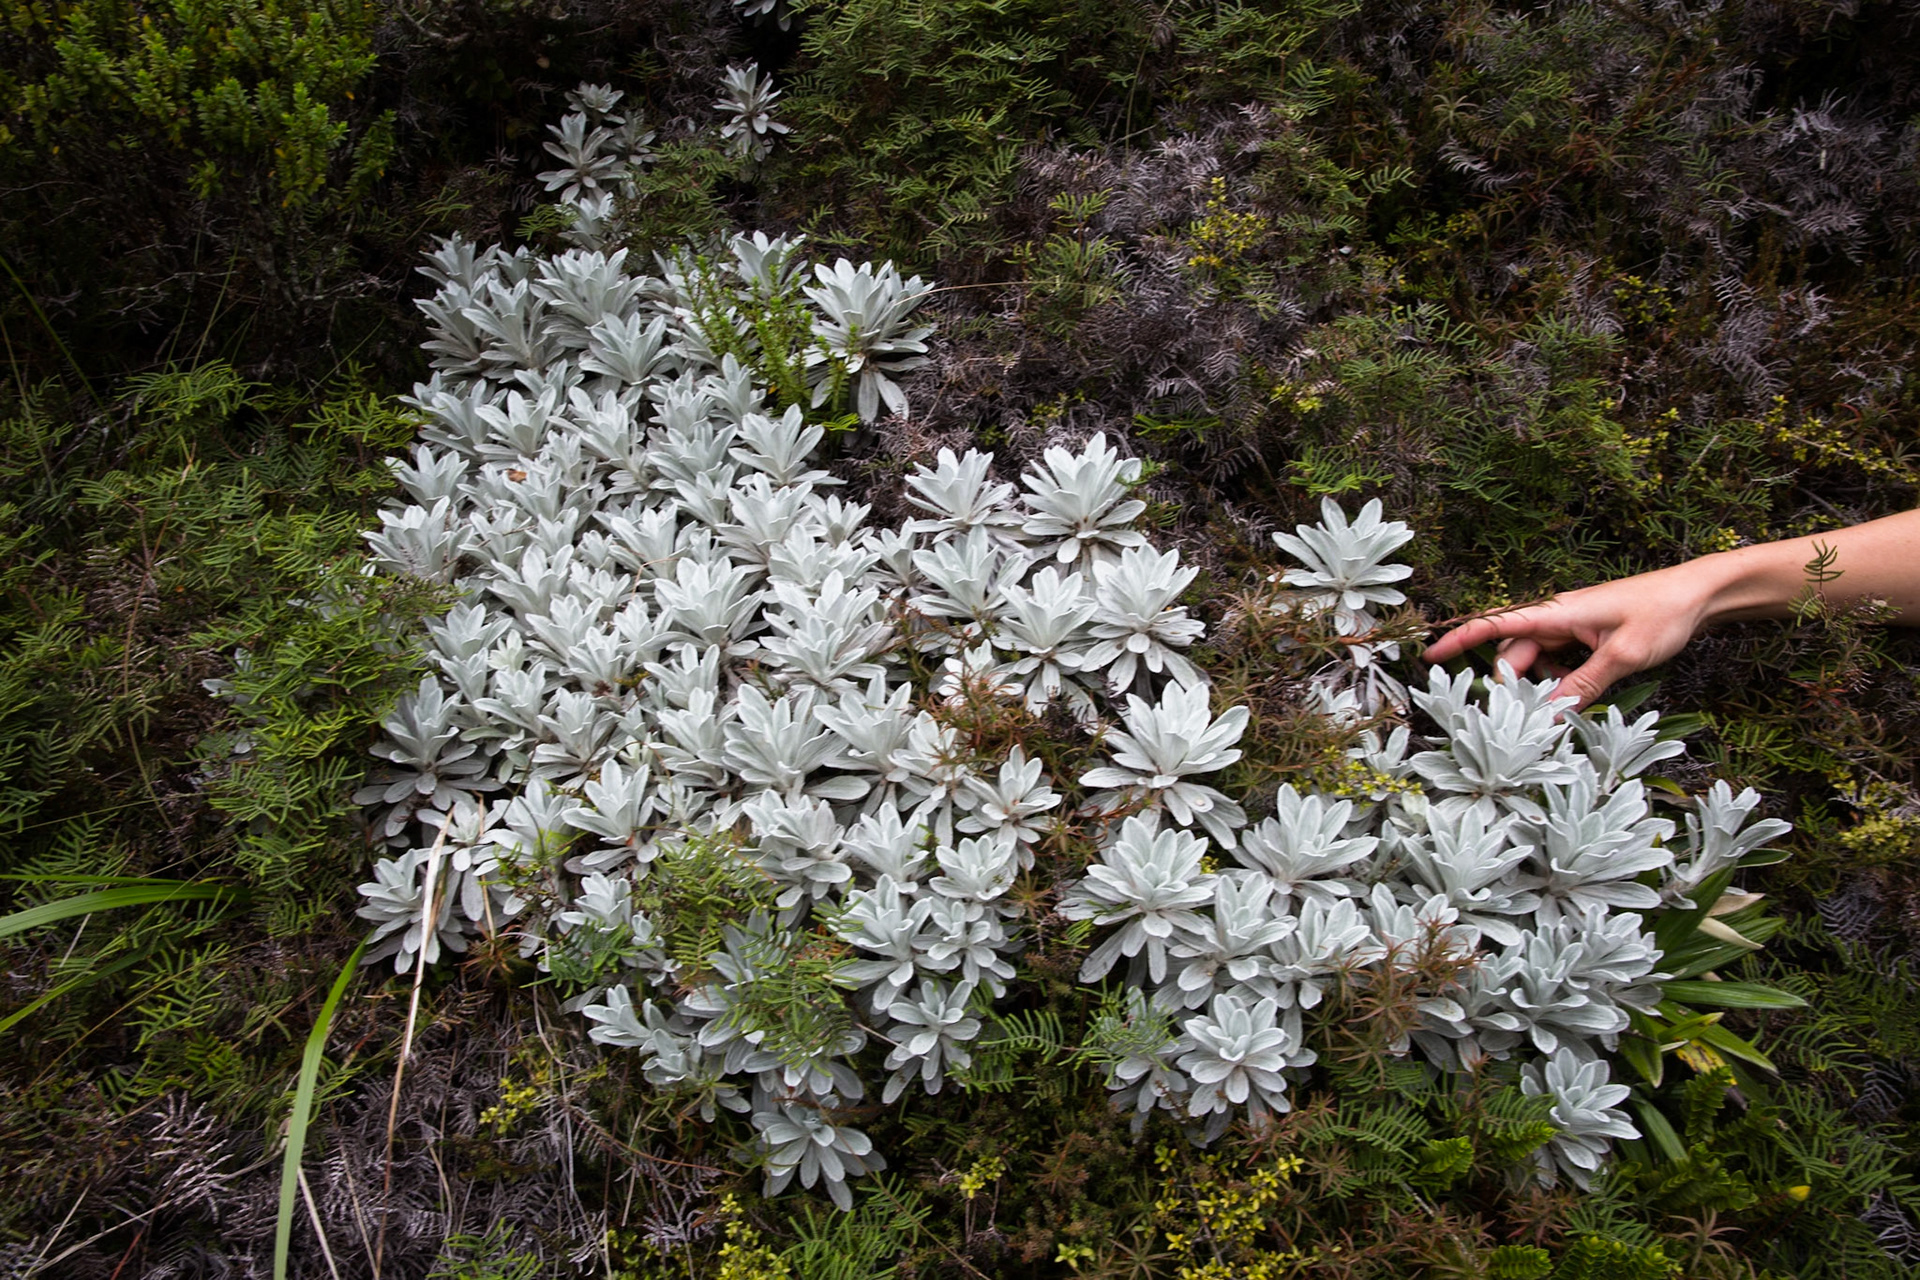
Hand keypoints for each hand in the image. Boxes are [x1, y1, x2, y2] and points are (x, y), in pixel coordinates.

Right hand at [1423, 562, 1718, 708]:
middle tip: (1518, 714)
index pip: (1495, 623)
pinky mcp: (1589, 636)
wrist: (1700, 594)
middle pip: (1515, 651)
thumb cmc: (1662, 613)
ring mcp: (1574, 627)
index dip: (1460, 639)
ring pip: (1538, 660)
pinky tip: (1578, 694)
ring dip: (1541, 684)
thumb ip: (1583, 684)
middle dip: (1511, 682)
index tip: (1430, 656)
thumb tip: (1547, 713)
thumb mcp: (1623, 655)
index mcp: (1557, 611)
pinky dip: (1561, 680)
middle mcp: (1558, 617)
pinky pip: (1560, 661)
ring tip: (1558, 707)